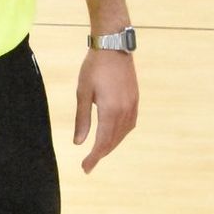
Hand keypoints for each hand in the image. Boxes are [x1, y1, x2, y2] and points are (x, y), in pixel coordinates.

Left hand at [73, 48, 138, 172]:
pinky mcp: (135, 99)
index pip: (102, 143)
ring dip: (111, 145)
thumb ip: (82, 119)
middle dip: (101, 154)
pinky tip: (113, 135)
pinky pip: (130, 124)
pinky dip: (120, 134)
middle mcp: (124, 111)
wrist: (113, 45)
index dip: (94, 158)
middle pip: (113, 141)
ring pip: (123, 134)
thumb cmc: (94, 67)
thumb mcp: (83, 93)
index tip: (85, 168)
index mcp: (110, 111)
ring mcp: (132, 105)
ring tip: (99, 151)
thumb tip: (78, 143)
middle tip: (88, 164)